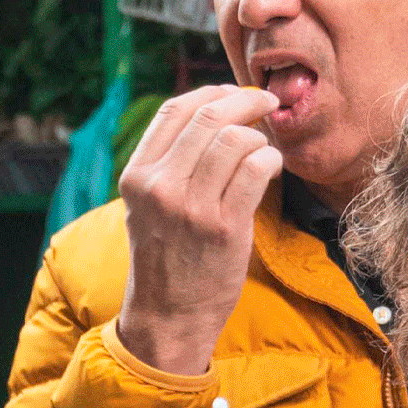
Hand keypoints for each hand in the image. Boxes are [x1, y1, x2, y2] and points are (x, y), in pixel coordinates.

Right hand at [113, 84, 283, 376]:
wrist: (169, 315)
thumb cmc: (165, 257)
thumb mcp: (147, 206)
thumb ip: (167, 163)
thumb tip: (212, 111)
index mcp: (136, 177)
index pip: (174, 110)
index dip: (211, 92)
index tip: (233, 95)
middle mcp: (158, 187)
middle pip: (209, 116)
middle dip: (246, 102)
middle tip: (266, 105)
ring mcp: (190, 207)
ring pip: (236, 138)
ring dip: (260, 137)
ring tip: (263, 151)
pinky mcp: (223, 226)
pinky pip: (257, 168)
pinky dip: (271, 160)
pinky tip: (271, 170)